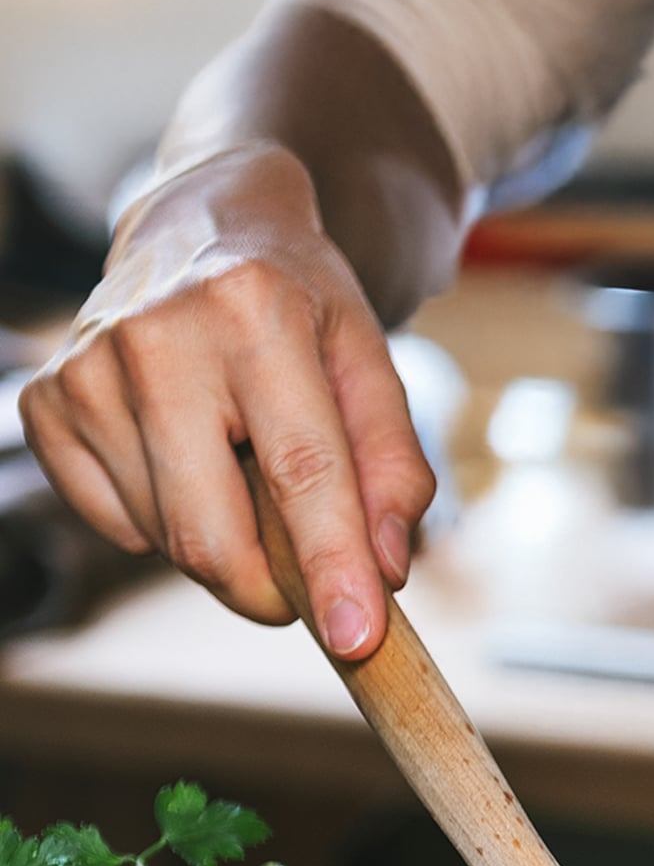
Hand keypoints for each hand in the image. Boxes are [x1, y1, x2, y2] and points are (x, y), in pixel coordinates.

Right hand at [20, 141, 431, 658]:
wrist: (203, 226)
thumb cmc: (303, 310)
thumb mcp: (372, 368)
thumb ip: (396, 471)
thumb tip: (384, 571)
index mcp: (254, 313)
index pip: (301, 473)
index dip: (331, 567)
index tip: (356, 639)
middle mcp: (156, 337)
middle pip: (212, 532)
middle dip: (270, 590)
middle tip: (306, 584)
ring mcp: (87, 369)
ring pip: (166, 539)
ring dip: (225, 545)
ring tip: (243, 470)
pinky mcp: (45, 401)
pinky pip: (115, 523)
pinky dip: (165, 522)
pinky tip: (189, 461)